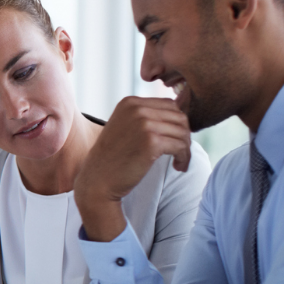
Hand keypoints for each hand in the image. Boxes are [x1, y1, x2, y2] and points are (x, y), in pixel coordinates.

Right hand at [75, 96, 190, 240]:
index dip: (177, 123)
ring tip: (180, 161)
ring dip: (186, 148)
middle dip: (184, 135)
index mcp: (130, 102)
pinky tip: (178, 166)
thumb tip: (179, 116)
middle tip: (181, 153)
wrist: (98, 180)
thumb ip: (145, 117)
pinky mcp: (151, 142)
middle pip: (179, 116)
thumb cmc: (113, 158)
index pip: (169, 105)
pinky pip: (181, 145)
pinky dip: (184, 157)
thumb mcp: (125, 127)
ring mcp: (144, 124)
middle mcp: (136, 108)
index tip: (175, 140)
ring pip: (182, 131)